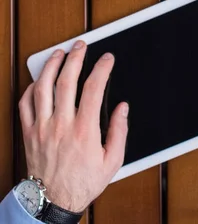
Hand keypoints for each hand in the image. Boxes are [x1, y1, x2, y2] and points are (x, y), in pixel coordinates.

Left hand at [19, 41, 128, 211]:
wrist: (53, 202)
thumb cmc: (82, 183)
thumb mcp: (112, 161)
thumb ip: (120, 132)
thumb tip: (122, 108)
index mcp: (84, 130)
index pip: (94, 89)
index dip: (102, 68)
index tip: (107, 59)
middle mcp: (61, 125)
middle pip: (66, 81)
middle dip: (75, 57)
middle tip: (81, 45)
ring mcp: (42, 127)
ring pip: (43, 88)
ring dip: (51, 66)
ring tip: (59, 53)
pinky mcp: (28, 132)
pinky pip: (25, 104)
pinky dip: (30, 88)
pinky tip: (39, 80)